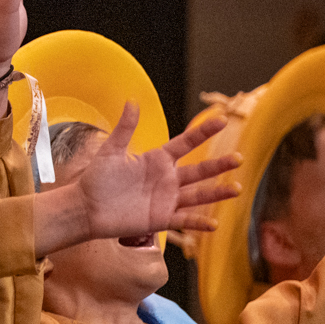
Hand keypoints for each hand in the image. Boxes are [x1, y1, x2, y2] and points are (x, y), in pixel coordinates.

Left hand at [29, 104, 239, 254]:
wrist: (85, 208)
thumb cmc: (96, 179)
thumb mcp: (111, 151)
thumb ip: (124, 128)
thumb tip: (132, 100)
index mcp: (157, 160)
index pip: (186, 143)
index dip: (203, 132)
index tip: (222, 120)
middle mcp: (166, 179)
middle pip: (199, 171)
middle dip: (219, 165)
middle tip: (239, 158)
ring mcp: (166, 200)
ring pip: (198, 195)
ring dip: (217, 193)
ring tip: (237, 188)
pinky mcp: (161, 220)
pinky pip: (184, 221)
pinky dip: (199, 222)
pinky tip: (214, 223)